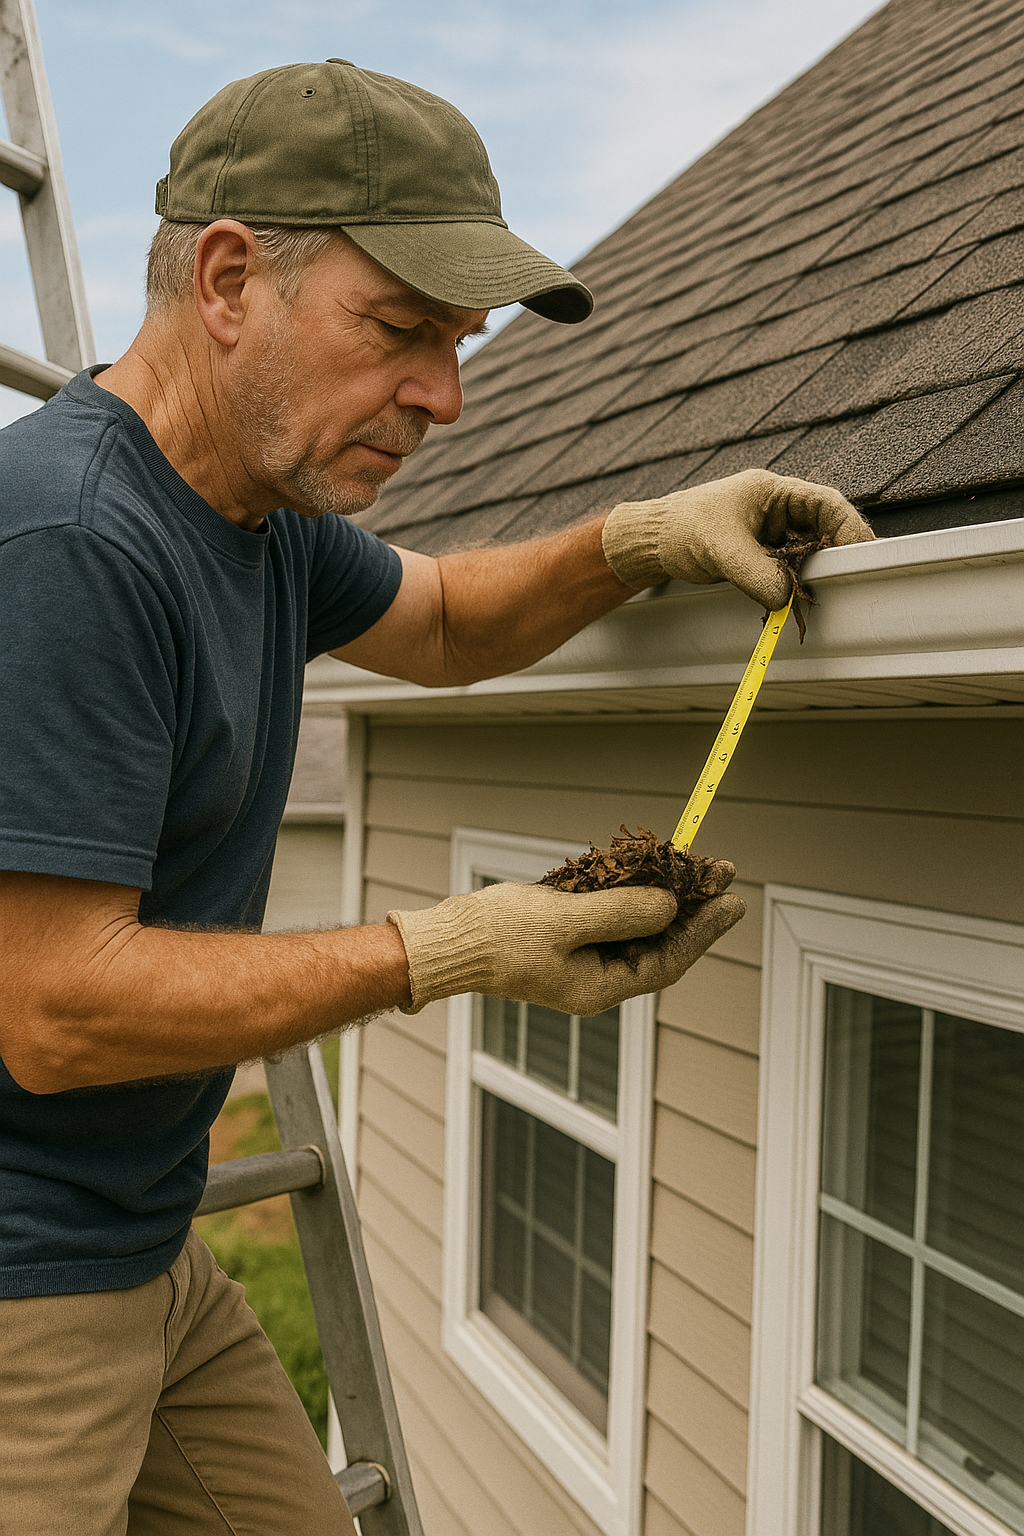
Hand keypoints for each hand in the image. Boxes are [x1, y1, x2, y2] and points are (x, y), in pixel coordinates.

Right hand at [387, 871, 744, 1015]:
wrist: (446, 941)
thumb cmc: (497, 935)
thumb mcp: (564, 920)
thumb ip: (620, 912)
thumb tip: (671, 906)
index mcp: (599, 987)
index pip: (669, 959)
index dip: (704, 928)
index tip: (733, 898)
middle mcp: (596, 977)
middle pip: (659, 942)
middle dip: (690, 907)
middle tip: (720, 872)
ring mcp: (580, 958)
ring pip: (636, 926)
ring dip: (662, 896)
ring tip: (690, 865)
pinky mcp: (565, 937)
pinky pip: (609, 915)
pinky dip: (628, 892)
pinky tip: (642, 869)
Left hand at [602, 467, 873, 608]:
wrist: (653, 543)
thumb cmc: (681, 530)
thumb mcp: (722, 551)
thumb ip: (756, 575)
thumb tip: (786, 600)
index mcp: (774, 492)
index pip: (826, 504)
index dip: (848, 527)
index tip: (860, 552)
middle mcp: (779, 509)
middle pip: (825, 529)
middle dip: (836, 555)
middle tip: (848, 580)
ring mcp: (772, 533)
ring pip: (809, 553)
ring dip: (814, 574)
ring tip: (819, 594)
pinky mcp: (764, 556)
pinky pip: (790, 570)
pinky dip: (794, 585)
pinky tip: (793, 601)